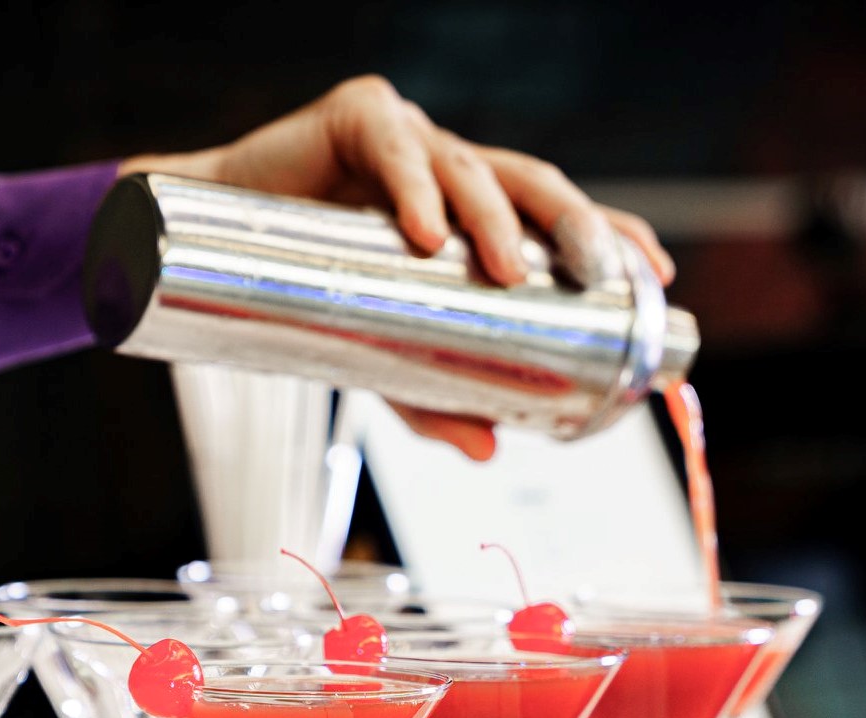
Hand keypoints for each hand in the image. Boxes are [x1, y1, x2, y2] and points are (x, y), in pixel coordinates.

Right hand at [121, 75, 674, 462]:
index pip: (556, 217)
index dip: (610, 236)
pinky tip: (424, 231)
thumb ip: (431, 397)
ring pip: (468, 166)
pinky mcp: (352, 119)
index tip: (654, 278)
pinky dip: (410, 189)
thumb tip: (491, 450)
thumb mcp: (380, 357)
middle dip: (576, 224)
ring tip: (505, 270)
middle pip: (533, 182)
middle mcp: (448, 169)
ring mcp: (405, 138)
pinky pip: (391, 146)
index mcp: (468, 214)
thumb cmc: (305, 295)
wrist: (211, 256)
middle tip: (600, 275)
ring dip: (494, 217)